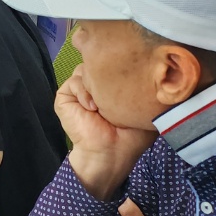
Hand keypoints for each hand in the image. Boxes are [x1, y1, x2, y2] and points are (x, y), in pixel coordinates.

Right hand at [56, 66, 156, 200]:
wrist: (111, 152)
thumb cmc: (131, 135)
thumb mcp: (144, 108)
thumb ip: (144, 88)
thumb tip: (149, 69)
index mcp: (113, 86)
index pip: (114, 63)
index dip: (121, 64)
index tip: (130, 75)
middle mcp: (95, 85)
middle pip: (98, 62)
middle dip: (108, 72)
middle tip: (117, 89)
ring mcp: (79, 90)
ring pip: (85, 69)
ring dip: (96, 85)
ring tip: (103, 104)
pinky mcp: (65, 96)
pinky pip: (73, 81)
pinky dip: (83, 92)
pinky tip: (92, 108)